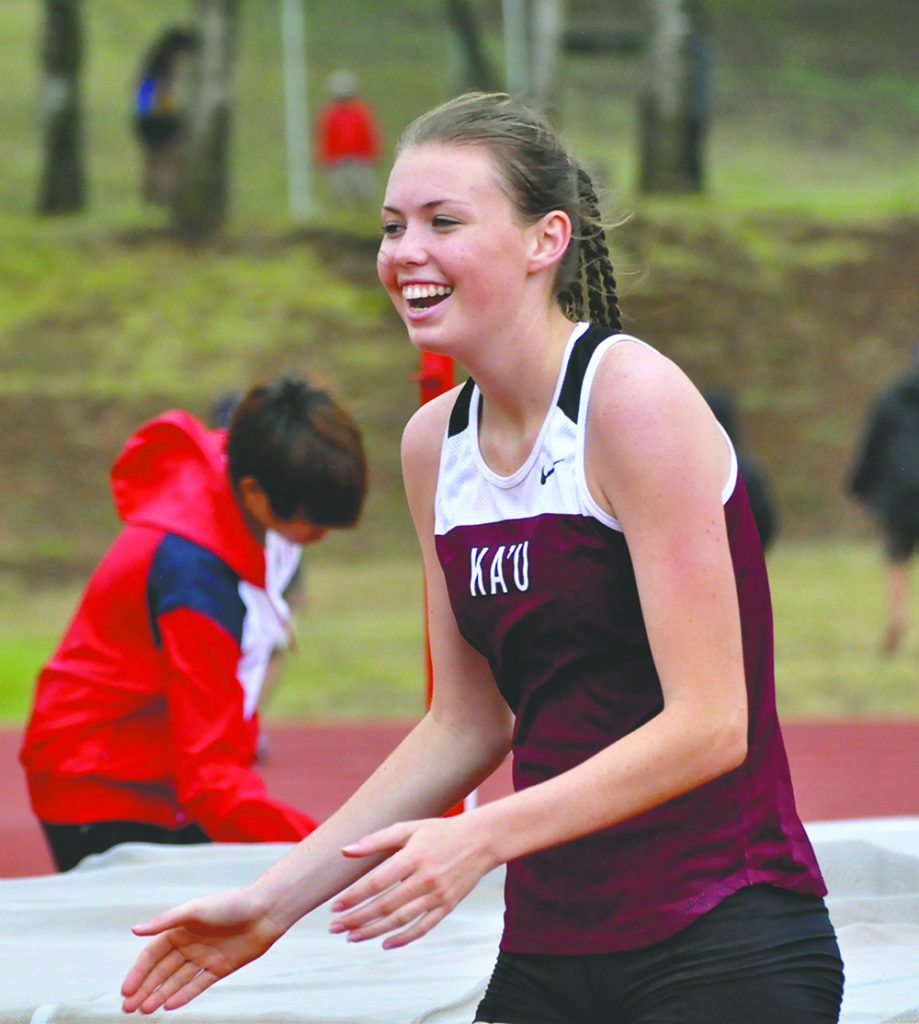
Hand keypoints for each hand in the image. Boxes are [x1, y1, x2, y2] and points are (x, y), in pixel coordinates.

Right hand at [121, 888, 283, 1013]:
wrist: (264, 912)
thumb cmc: (229, 905)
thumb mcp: (195, 910)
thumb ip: (166, 921)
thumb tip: (134, 930)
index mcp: (180, 928)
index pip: (152, 954)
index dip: (138, 972)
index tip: (125, 991)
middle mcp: (190, 944)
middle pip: (162, 971)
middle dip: (144, 989)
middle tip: (128, 1009)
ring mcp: (204, 957)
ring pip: (176, 981)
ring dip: (160, 995)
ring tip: (145, 1011)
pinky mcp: (219, 968)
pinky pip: (197, 985)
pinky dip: (183, 996)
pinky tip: (169, 1006)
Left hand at [329, 815, 492, 949]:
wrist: (480, 840)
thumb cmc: (440, 832)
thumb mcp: (408, 828)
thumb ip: (376, 840)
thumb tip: (345, 850)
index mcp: (413, 856)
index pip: (376, 882)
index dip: (353, 896)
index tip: (334, 906)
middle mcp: (425, 878)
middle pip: (385, 905)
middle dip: (357, 919)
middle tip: (335, 927)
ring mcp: (437, 895)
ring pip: (400, 920)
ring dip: (373, 932)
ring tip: (352, 937)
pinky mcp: (447, 906)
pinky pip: (423, 928)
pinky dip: (404, 939)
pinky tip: (385, 943)